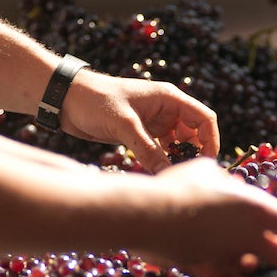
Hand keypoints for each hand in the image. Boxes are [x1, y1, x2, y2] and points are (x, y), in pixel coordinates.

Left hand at [63, 69, 218, 172]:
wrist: (66, 99)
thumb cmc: (96, 101)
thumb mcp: (124, 125)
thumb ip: (148, 150)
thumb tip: (168, 174)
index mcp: (169, 98)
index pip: (204, 118)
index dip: (211, 140)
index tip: (207, 162)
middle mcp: (166, 110)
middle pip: (195, 134)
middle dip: (195, 154)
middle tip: (188, 175)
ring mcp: (154, 123)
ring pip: (178, 145)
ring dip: (177, 160)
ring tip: (171, 177)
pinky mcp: (141, 135)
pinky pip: (160, 151)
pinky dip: (162, 162)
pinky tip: (157, 174)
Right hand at [140, 159, 276, 276]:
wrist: (146, 217)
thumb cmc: (180, 187)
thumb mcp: (208, 171)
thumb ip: (227, 182)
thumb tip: (231, 186)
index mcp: (257, 211)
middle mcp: (250, 239)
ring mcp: (230, 259)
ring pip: (257, 264)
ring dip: (258, 256)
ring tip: (254, 248)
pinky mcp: (209, 270)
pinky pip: (230, 273)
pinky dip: (233, 267)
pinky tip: (230, 261)